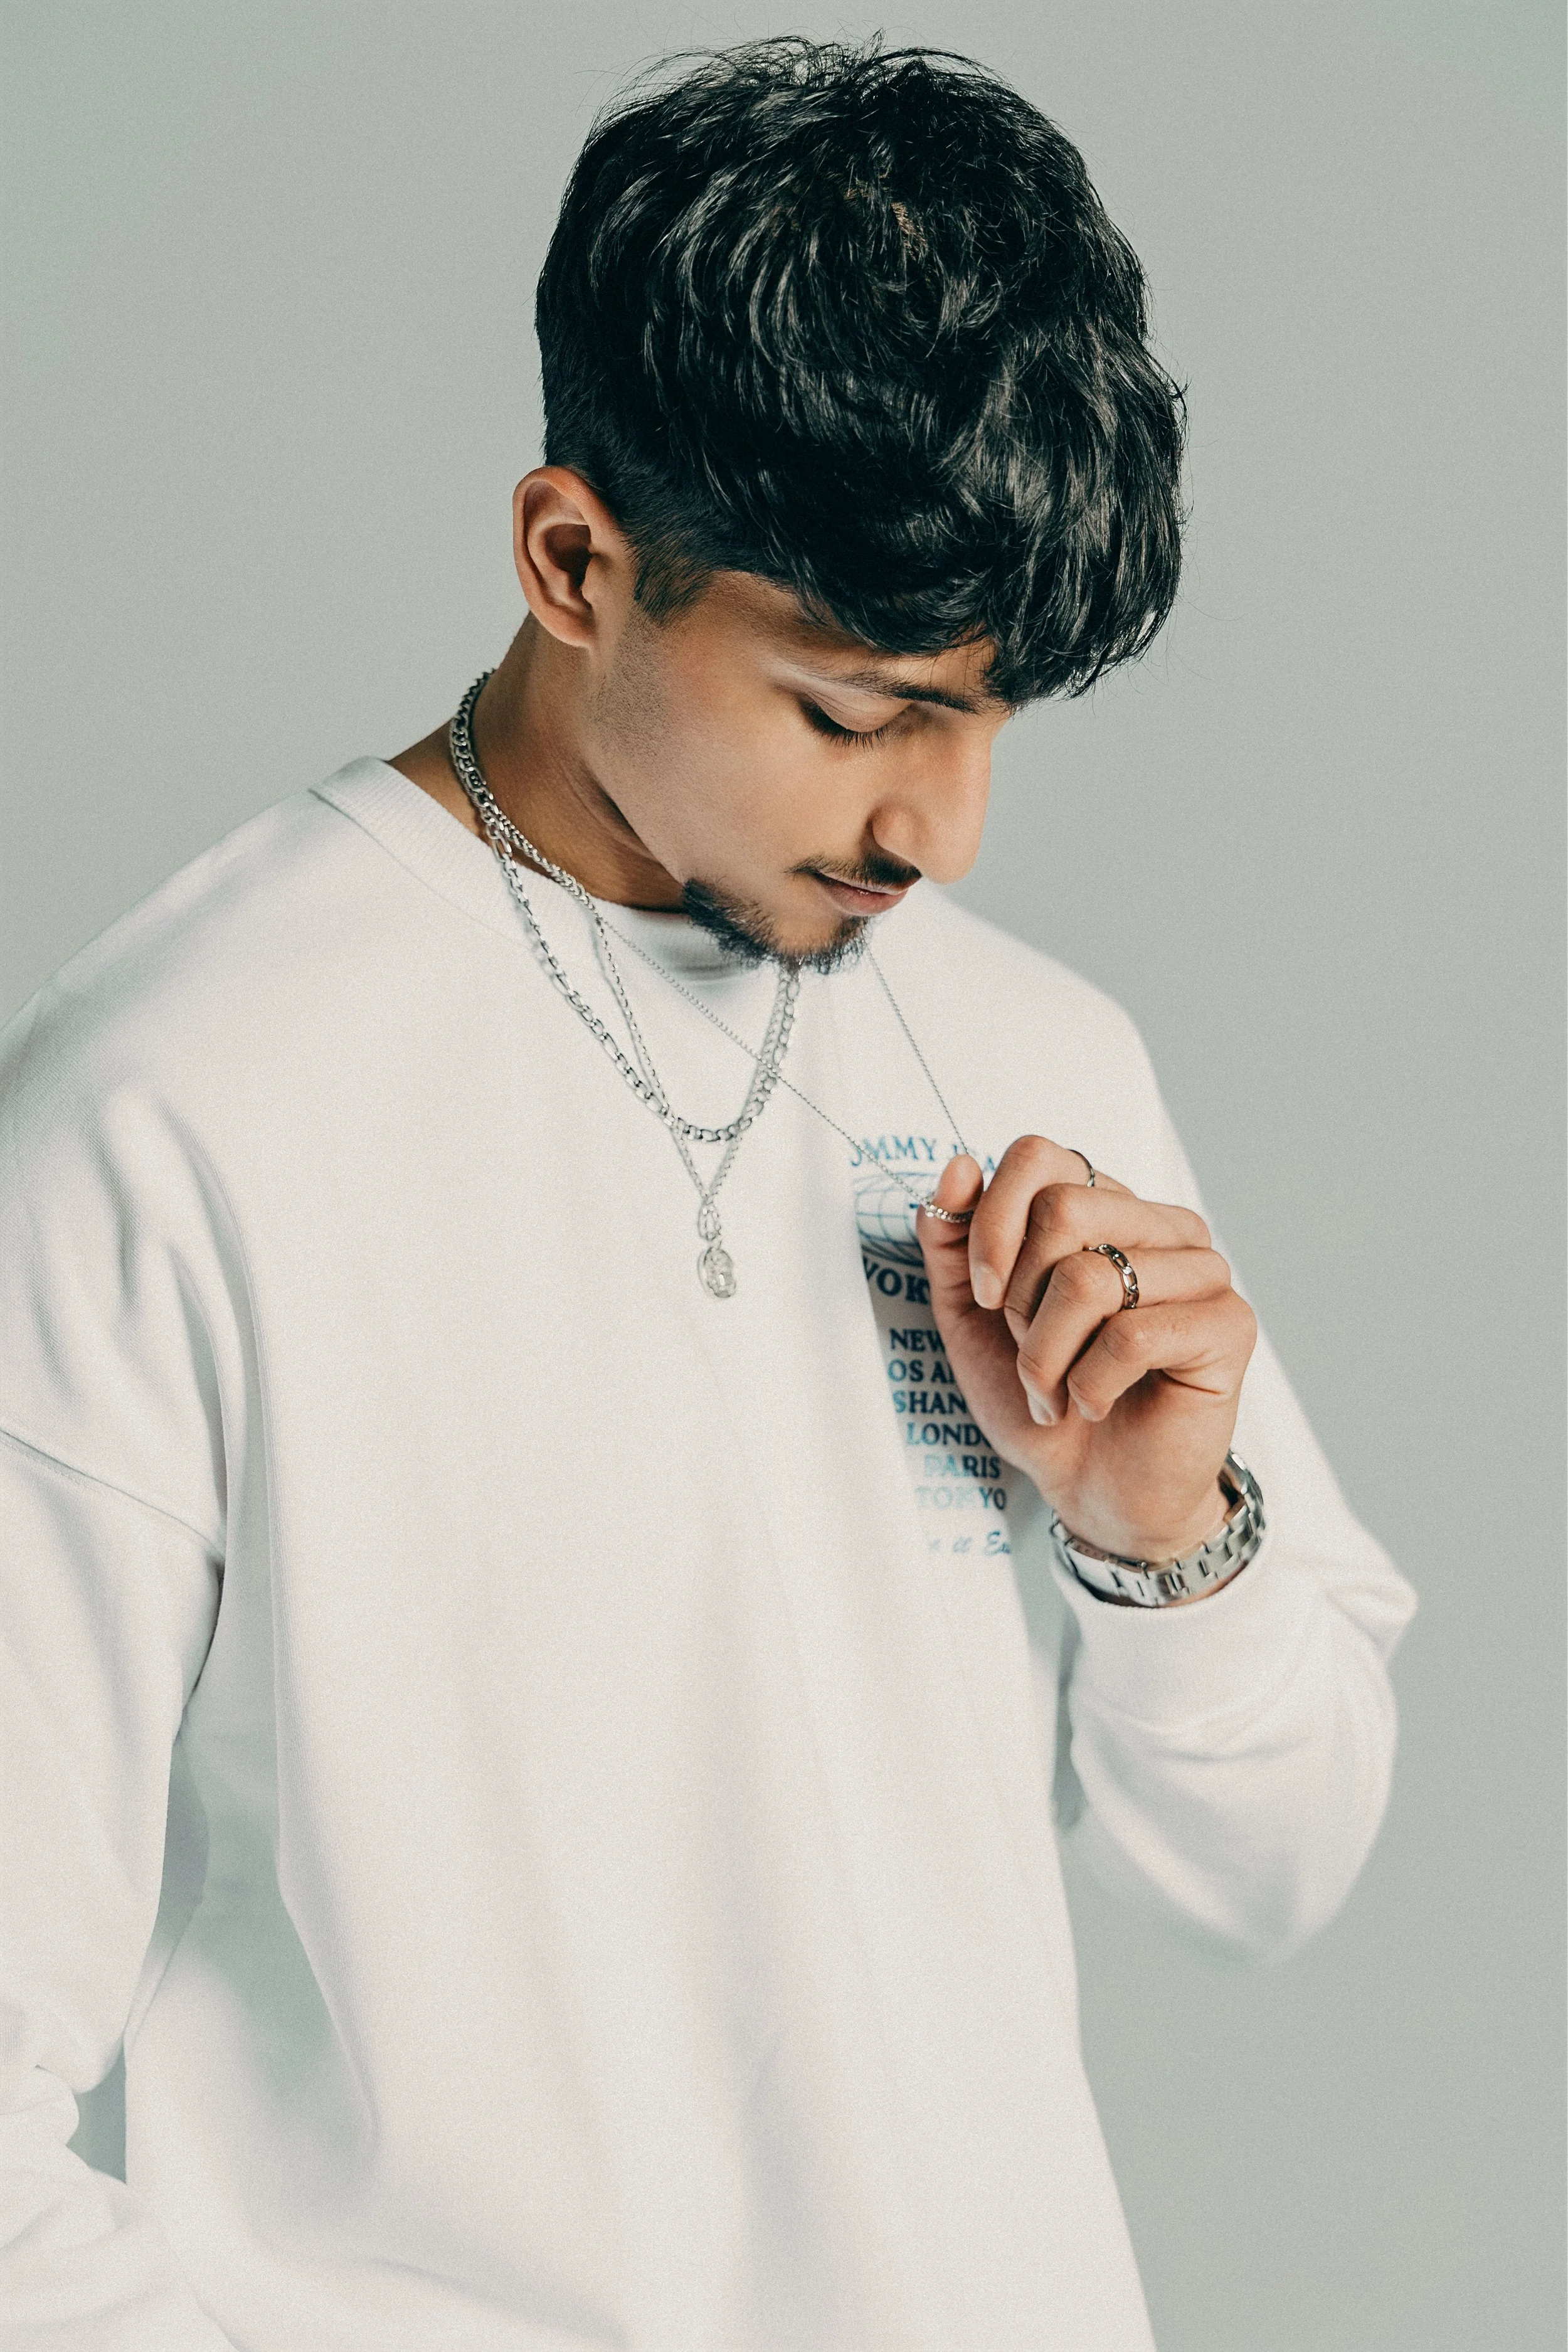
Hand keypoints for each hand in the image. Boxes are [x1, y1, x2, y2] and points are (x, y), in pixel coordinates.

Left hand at [916, 1140, 1256, 1565]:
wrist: (1089, 1489)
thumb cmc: (1037, 1398)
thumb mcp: (968, 1316)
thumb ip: (951, 1241)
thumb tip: (956, 1167)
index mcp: (1103, 1206)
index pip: (1039, 1156)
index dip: (992, 1225)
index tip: (985, 1294)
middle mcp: (1159, 1224)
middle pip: (1060, 1211)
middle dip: (1019, 1301)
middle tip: (1033, 1354)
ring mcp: (1202, 1270)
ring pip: (1090, 1278)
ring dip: (1046, 1357)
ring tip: (1058, 1392)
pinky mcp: (1229, 1325)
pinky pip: (1132, 1335)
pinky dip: (1090, 1386)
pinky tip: (1096, 1405)